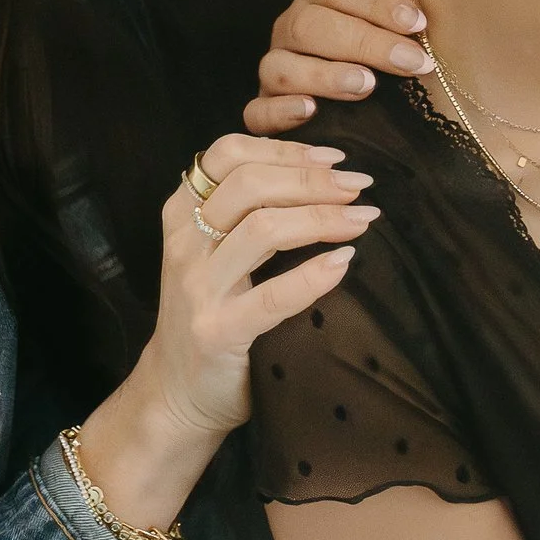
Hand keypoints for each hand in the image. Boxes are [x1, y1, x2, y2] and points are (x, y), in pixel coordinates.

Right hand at [73, 134, 377, 524]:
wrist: (177, 392)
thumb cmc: (211, 311)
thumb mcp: (214, 250)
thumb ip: (245, 211)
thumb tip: (324, 168)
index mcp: (182, 212)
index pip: (227, 153)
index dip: (284, 147)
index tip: (333, 155)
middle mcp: (185, 243)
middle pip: (250, 184)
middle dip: (312, 179)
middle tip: (358, 186)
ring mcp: (198, 288)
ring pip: (262, 228)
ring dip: (322, 217)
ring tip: (362, 218)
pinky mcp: (218, 331)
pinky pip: (273, 295)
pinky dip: (314, 274)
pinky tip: (344, 262)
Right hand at [244, 0, 435, 134]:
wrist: (371, 94)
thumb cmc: (386, 41)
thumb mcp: (396, 5)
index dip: (377, 1)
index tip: (418, 22)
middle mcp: (291, 27)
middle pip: (311, 25)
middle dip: (365, 43)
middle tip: (411, 61)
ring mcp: (275, 67)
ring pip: (281, 67)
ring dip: (325, 77)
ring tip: (367, 86)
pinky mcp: (264, 110)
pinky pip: (258, 112)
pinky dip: (281, 112)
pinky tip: (311, 111)